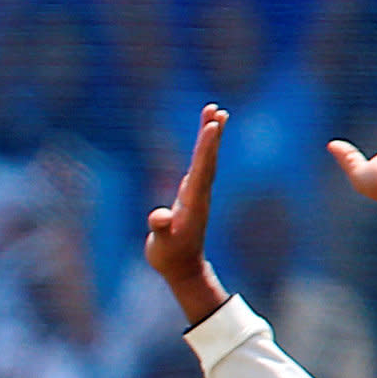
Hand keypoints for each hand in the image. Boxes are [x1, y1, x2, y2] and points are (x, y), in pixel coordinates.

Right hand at [143, 104, 228, 318]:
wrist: (184, 268)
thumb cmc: (170, 257)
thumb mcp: (161, 246)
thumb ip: (160, 230)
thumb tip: (160, 217)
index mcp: (193, 202)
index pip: (201, 169)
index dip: (206, 147)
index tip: (211, 125)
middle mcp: (199, 194)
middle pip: (208, 158)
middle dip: (211, 133)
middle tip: (216, 109)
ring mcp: (198, 193)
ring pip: (207, 158)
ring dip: (211, 135)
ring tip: (215, 112)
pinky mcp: (193, 194)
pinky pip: (201, 164)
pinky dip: (205, 147)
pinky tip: (206, 136)